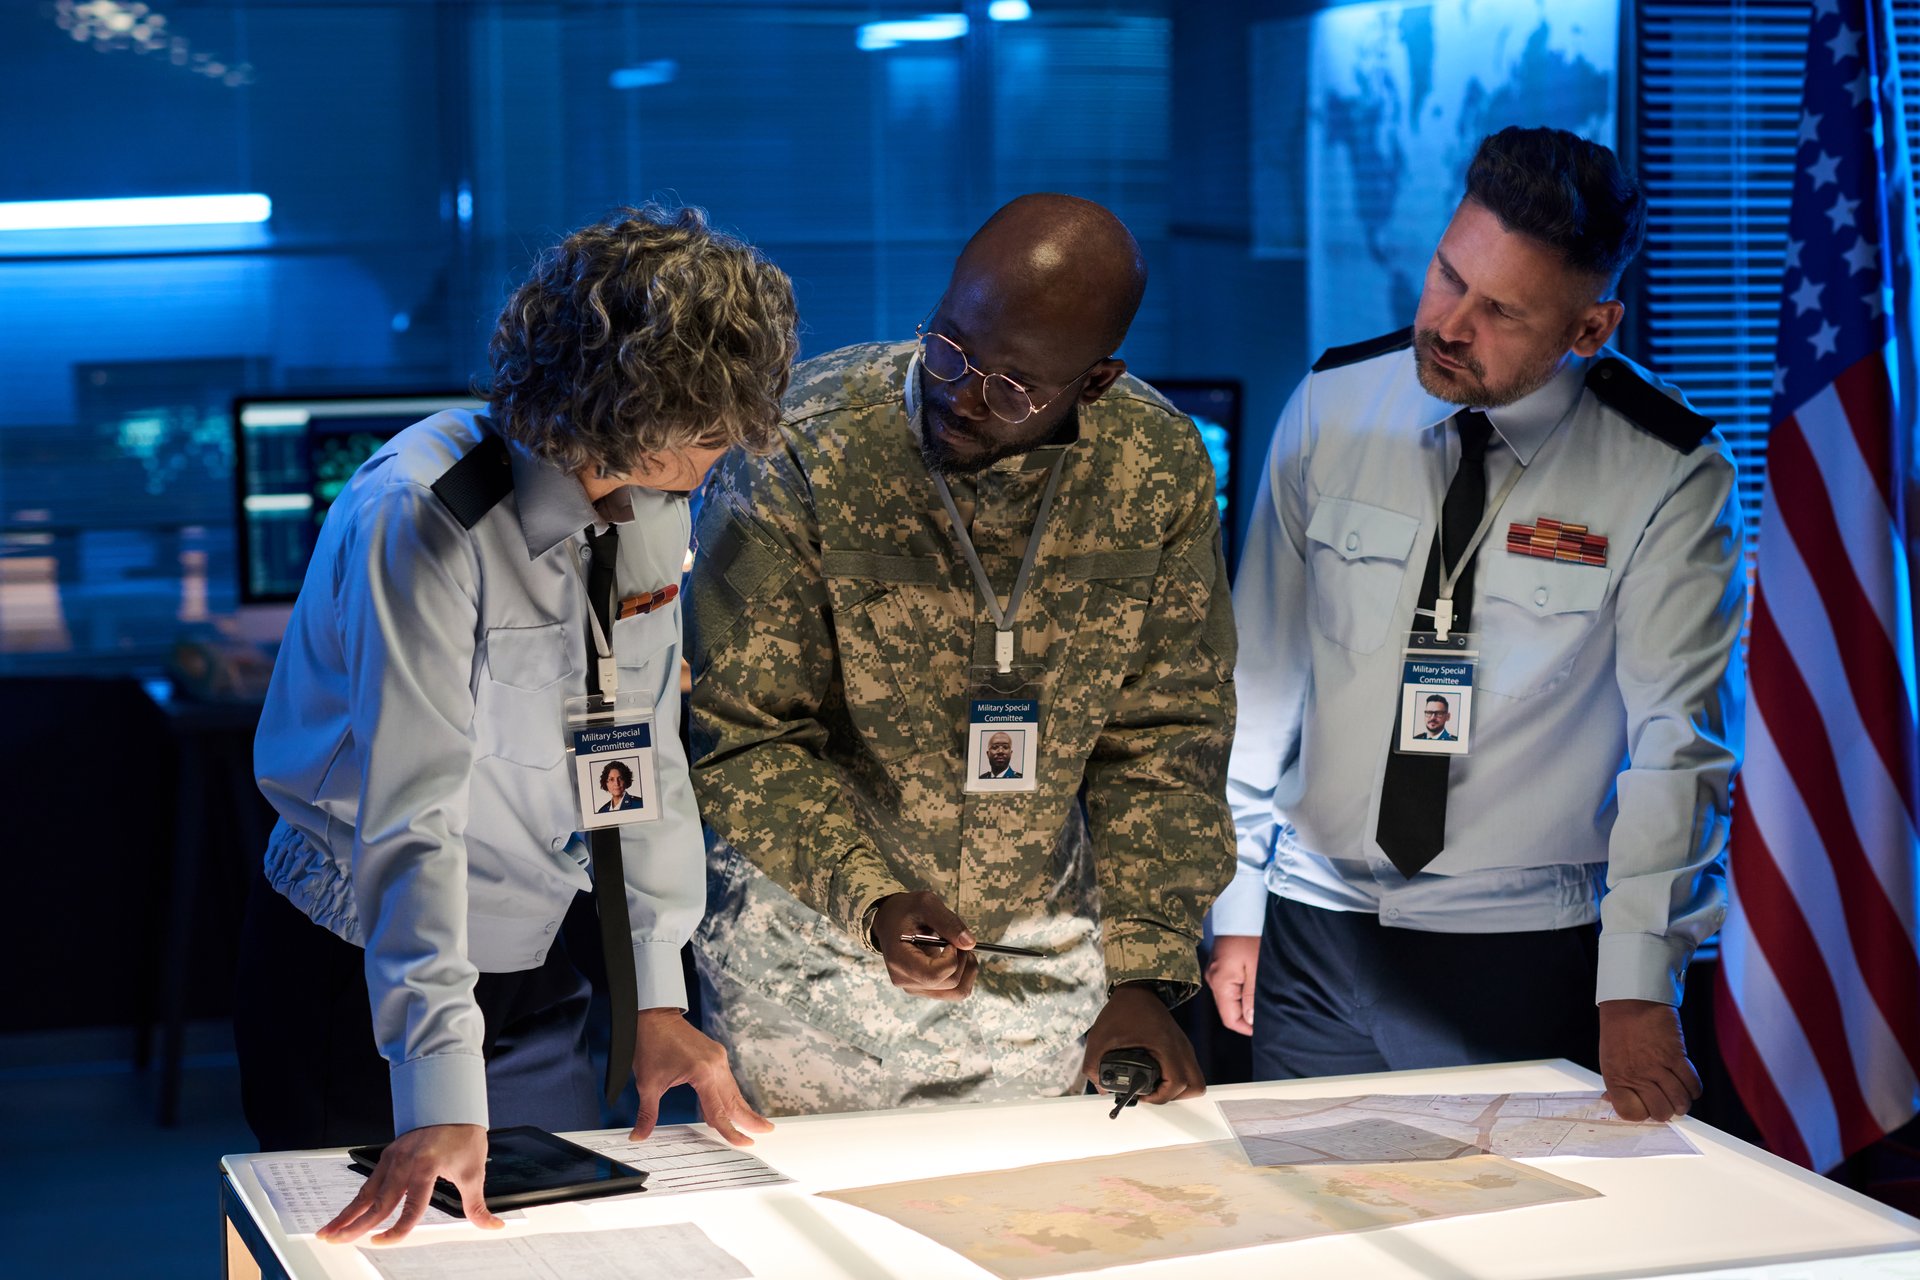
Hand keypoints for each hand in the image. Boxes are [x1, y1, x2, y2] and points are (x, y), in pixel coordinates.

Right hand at [316, 1123, 500, 1244]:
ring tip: (329, 1232)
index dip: (396, 1229)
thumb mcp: (474, 1172)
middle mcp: (405, 1163)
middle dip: (355, 1224)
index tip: (383, 1242)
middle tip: (337, 1241)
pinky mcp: (388, 1155)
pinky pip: (369, 1182)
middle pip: (378, 1201)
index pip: (410, 1207)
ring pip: (366, 1192)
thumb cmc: (464, 1137)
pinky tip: (346, 1213)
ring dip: (347, 1213)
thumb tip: (492, 1225)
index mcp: (427, 1167)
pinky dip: (355, 1200)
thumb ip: (477, 1205)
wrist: (454, 1106)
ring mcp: (393, 1158)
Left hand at [631, 1008, 773, 1146]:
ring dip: (743, 1107)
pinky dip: (732, 1095)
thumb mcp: (647, 1083)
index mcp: (702, 1073)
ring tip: (757, 1122)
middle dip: (751, 1119)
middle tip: (767, 1131)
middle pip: (735, 1100)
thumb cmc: (651, 1045)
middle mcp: (716, 1065)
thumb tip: (638, 1136)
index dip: (731, 1131)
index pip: (719, 1111)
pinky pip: (727, 1079)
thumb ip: (647, 1113)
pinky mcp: (716, 1053)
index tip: (744, 1143)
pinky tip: (734, 1104)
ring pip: (733, 1089)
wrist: (655, 1018)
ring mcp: (718, 1058)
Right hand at [871, 890, 978, 1000]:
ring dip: (967, 970)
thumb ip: (948, 922)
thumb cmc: (905, 910)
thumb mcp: (926, 904)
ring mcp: (915, 987)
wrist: (890, 919)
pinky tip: (957, 958)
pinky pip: (954, 992)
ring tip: (960, 950)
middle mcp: (905, 980)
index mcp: (899, 960)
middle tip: (957, 940)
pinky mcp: (925, 988)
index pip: (933, 975)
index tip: (950, 942)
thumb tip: (969, 944)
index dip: (952, 959)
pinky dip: (964, 975)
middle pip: (950, 983)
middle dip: (963, 961)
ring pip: (956, 992)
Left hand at [1080, 984, 1205, 1103]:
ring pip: (1195, 1080)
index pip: (1177, 1083)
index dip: (1160, 1097)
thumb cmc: (1121, 1010)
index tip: (1141, 1094)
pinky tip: (1156, 1077)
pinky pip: (1188, 1071)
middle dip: (1174, 1097)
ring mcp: (1184, 1046)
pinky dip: (1177, 1080)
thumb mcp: (1099, 1038)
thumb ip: (1092, 1065)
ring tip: (1154, 1088)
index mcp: (1165, 1045)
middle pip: (1196, 1086)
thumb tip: (1100, 1088)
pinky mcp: (1181, 1046)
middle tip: (1151, 1093)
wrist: (1136, 990)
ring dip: (1177, 1091)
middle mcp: (1180, 1047)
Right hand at [1204, 935, 1259, 1035]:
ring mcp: (1214, 972)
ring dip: (1244, 1003)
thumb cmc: (1250, 936)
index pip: (1229, 1019)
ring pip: (1229, 999)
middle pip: (1228, 1010)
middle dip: (1247, 1016)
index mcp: (1220, 983)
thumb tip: (1250, 1020)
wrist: (1241, 911)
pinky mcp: (1219, 965)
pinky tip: (1254, 988)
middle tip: (1268, 1014)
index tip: (1264, 1028)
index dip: (1247, 1028)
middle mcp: (1213, 980)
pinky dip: (1240, 992)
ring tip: (1263, 1000)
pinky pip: (1228, 987)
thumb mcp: (1256, 968)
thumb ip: (1252, 996)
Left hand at [1598, 998, 1700, 1121]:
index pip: (1630, 1114)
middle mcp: (1637, 1075)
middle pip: (1660, 1113)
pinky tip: (1687, 1084)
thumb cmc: (1619, 1030)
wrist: (1630, 1001)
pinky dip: (1693, 1089)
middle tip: (1666, 1101)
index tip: (1645, 1106)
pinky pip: (1693, 1084)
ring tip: (1679, 1095)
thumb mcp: (1609, 1059)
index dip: (1641, 1114)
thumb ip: (1618, 1083)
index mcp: (1615, 1078)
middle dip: (1665, 1111)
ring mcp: (1658, 1067)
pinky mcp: (1676, 1056)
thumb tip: (1615, 1102)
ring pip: (1680, 1102)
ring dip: (1682, 1103)